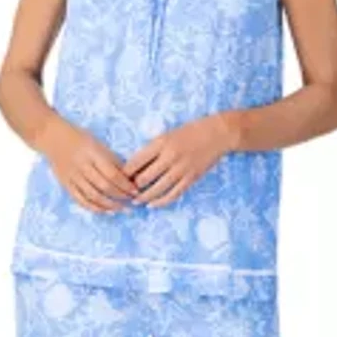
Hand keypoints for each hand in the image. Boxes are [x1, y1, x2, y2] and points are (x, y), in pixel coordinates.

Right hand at [44, 117, 139, 212]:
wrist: (51, 137)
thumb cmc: (79, 137)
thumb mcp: (98, 143)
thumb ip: (111, 159)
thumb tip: (129, 177)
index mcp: (92, 153)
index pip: (112, 174)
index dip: (126, 185)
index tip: (136, 190)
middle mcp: (82, 166)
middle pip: (104, 187)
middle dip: (120, 196)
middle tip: (132, 200)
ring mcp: (72, 177)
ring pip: (93, 196)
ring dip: (110, 205)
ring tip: (122, 209)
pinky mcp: (66, 185)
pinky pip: (81, 200)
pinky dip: (94, 208)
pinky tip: (106, 211)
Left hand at [123, 113, 237, 206]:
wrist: (218, 133)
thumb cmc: (190, 132)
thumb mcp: (167, 135)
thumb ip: (153, 150)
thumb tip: (135, 167)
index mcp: (161, 142)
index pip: (136, 161)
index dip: (125, 173)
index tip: (118, 179)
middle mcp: (170, 156)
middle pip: (144, 178)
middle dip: (133, 188)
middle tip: (126, 192)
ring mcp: (181, 169)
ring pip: (157, 189)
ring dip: (144, 198)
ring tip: (136, 201)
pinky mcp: (191, 178)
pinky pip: (173, 194)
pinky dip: (161, 202)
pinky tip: (152, 205)